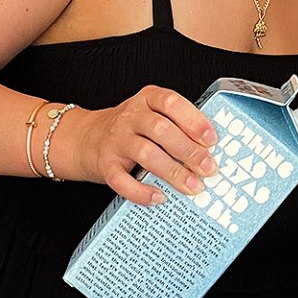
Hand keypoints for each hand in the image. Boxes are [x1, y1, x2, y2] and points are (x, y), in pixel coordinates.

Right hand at [56, 86, 217, 205]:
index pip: (171, 103)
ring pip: (146, 154)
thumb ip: (177, 125)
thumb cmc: (130, 128)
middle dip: (189, 151)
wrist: (86, 137)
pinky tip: (159, 197)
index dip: (194, 121)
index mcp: (147, 99)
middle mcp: (131, 117)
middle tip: (209, 168)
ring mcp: (116, 140)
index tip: (211, 140)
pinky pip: (122, 180)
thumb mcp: (152, 114)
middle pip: (162, 130)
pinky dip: (141, 192)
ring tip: (193, 186)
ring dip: (174, 172)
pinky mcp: (106, 164)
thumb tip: (210, 151)